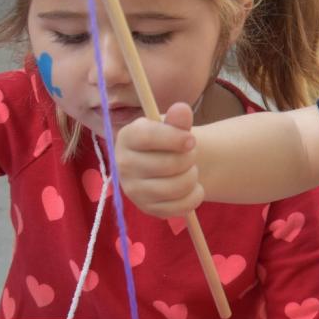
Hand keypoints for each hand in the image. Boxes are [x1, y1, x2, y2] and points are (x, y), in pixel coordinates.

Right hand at [116, 102, 203, 217]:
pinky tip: (192, 188)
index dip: (173, 138)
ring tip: (190, 170)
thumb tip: (181, 109)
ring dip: (192, 177)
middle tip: (191, 154)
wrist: (170, 164)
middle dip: (189, 158)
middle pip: (167, 164)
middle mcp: (123, 165)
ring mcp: (133, 190)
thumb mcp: (173, 126)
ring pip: (175, 187)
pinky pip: (181, 206)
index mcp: (127, 138)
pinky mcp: (147, 209)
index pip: (146, 137)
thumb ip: (178, 119)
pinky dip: (195, 196)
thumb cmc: (169, 140)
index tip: (191, 140)